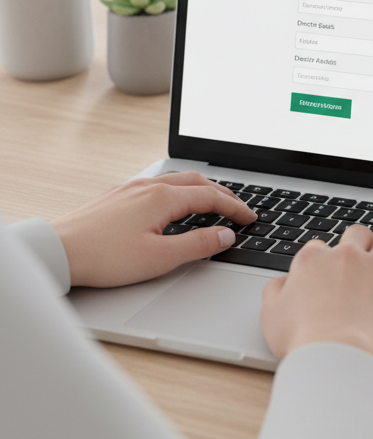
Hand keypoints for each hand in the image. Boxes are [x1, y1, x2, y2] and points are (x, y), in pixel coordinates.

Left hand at [50, 172, 256, 286]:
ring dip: (201, 189)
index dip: (235, 208)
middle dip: (223, 194)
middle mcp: (150, 186)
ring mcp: (132, 188)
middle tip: (238, 208)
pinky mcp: (118, 196)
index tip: (250, 218)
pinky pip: (159, 184)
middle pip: (198, 182)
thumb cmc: (103, 257)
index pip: (212, 198)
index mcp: (164, 198)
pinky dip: (179, 190)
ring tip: (212, 201)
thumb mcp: (159, 258)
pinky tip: (173, 202)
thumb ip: (198, 245)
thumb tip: (226, 235)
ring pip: (177, 180)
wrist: (57, 251)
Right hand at [260, 224, 372, 362]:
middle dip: (360, 242)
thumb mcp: (271, 313)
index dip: (324, 259)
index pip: (320, 248)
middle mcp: (347, 257)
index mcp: (314, 260)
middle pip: (356, 235)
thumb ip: (276, 290)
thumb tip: (283, 281)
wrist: (333, 354)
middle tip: (363, 255)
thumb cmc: (301, 339)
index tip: (327, 271)